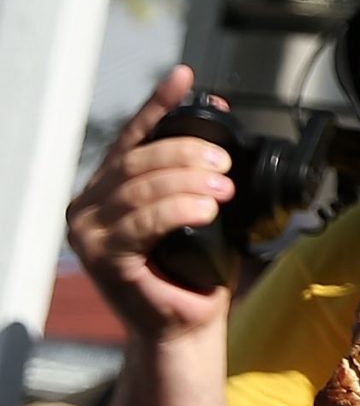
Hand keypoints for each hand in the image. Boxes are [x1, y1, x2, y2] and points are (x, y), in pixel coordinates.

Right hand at [64, 67, 235, 341]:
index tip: (185, 78)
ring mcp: (91, 232)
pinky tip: (204, 210)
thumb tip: (221, 126)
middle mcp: (91, 206)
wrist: (185, 328)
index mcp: (111, 189)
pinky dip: (176, 210)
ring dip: (186, 181)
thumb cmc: (194, 274)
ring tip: (222, 188)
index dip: (159, 105)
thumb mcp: (204, 214)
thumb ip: (203, 176)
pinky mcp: (103, 258)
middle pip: (138, 160)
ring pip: (139, 187)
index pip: (135, 137)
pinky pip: (140, 222)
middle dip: (185, 152)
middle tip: (223, 164)